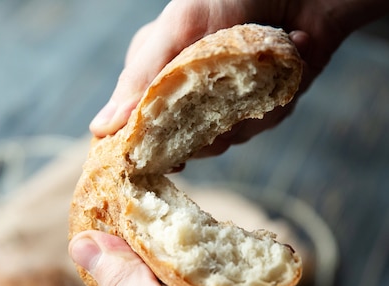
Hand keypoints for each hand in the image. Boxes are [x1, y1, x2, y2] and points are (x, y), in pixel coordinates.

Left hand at [69, 230, 331, 285]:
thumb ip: (128, 284)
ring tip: (218, 256)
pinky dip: (219, 280)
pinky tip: (235, 274)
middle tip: (191, 235)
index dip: (119, 246)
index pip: (104, 282)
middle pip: (141, 279)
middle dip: (165, 254)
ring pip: (176, 281)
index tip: (140, 212)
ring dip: (197, 265)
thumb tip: (80, 243)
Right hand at [88, 0, 349, 155]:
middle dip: (210, 120)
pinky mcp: (264, 104)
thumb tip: (100, 129)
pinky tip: (287, 60)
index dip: (147, 147)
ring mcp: (227, 103)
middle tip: (225, 80)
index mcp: (157, 73)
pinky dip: (278, 96)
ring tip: (265, 56)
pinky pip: (265, 122)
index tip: (165, 152)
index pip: (139, 128)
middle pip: (186, 143)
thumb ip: (140, 78)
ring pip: (228, 138)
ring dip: (251, 103)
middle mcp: (189, 93)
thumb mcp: (178, 30)